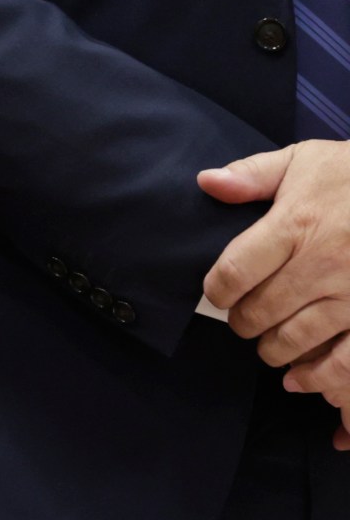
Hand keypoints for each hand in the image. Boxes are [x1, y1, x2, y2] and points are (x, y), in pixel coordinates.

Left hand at [202, 142, 349, 410]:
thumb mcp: (305, 161)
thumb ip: (252, 174)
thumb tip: (206, 182)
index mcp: (296, 224)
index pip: (236, 271)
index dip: (217, 291)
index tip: (217, 295)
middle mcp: (324, 263)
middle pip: (263, 309)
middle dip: (244, 322)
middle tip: (242, 322)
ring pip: (298, 339)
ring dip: (275, 350)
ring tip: (270, 347)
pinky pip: (348, 361)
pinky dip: (321, 377)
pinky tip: (302, 380)